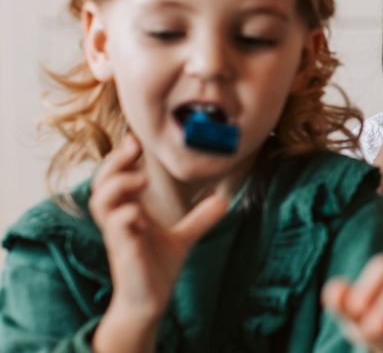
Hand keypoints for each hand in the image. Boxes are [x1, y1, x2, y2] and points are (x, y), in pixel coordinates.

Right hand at [89, 135, 228, 325]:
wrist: (151, 300)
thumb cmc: (157, 266)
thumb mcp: (183, 237)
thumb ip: (199, 218)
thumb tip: (224, 199)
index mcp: (128, 210)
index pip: (115, 176)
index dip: (121, 157)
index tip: (137, 140)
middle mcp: (118, 219)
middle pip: (101, 182)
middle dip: (114, 162)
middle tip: (134, 148)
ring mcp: (118, 235)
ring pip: (100, 202)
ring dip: (118, 185)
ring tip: (141, 178)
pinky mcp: (123, 252)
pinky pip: (116, 229)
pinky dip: (126, 217)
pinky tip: (140, 215)